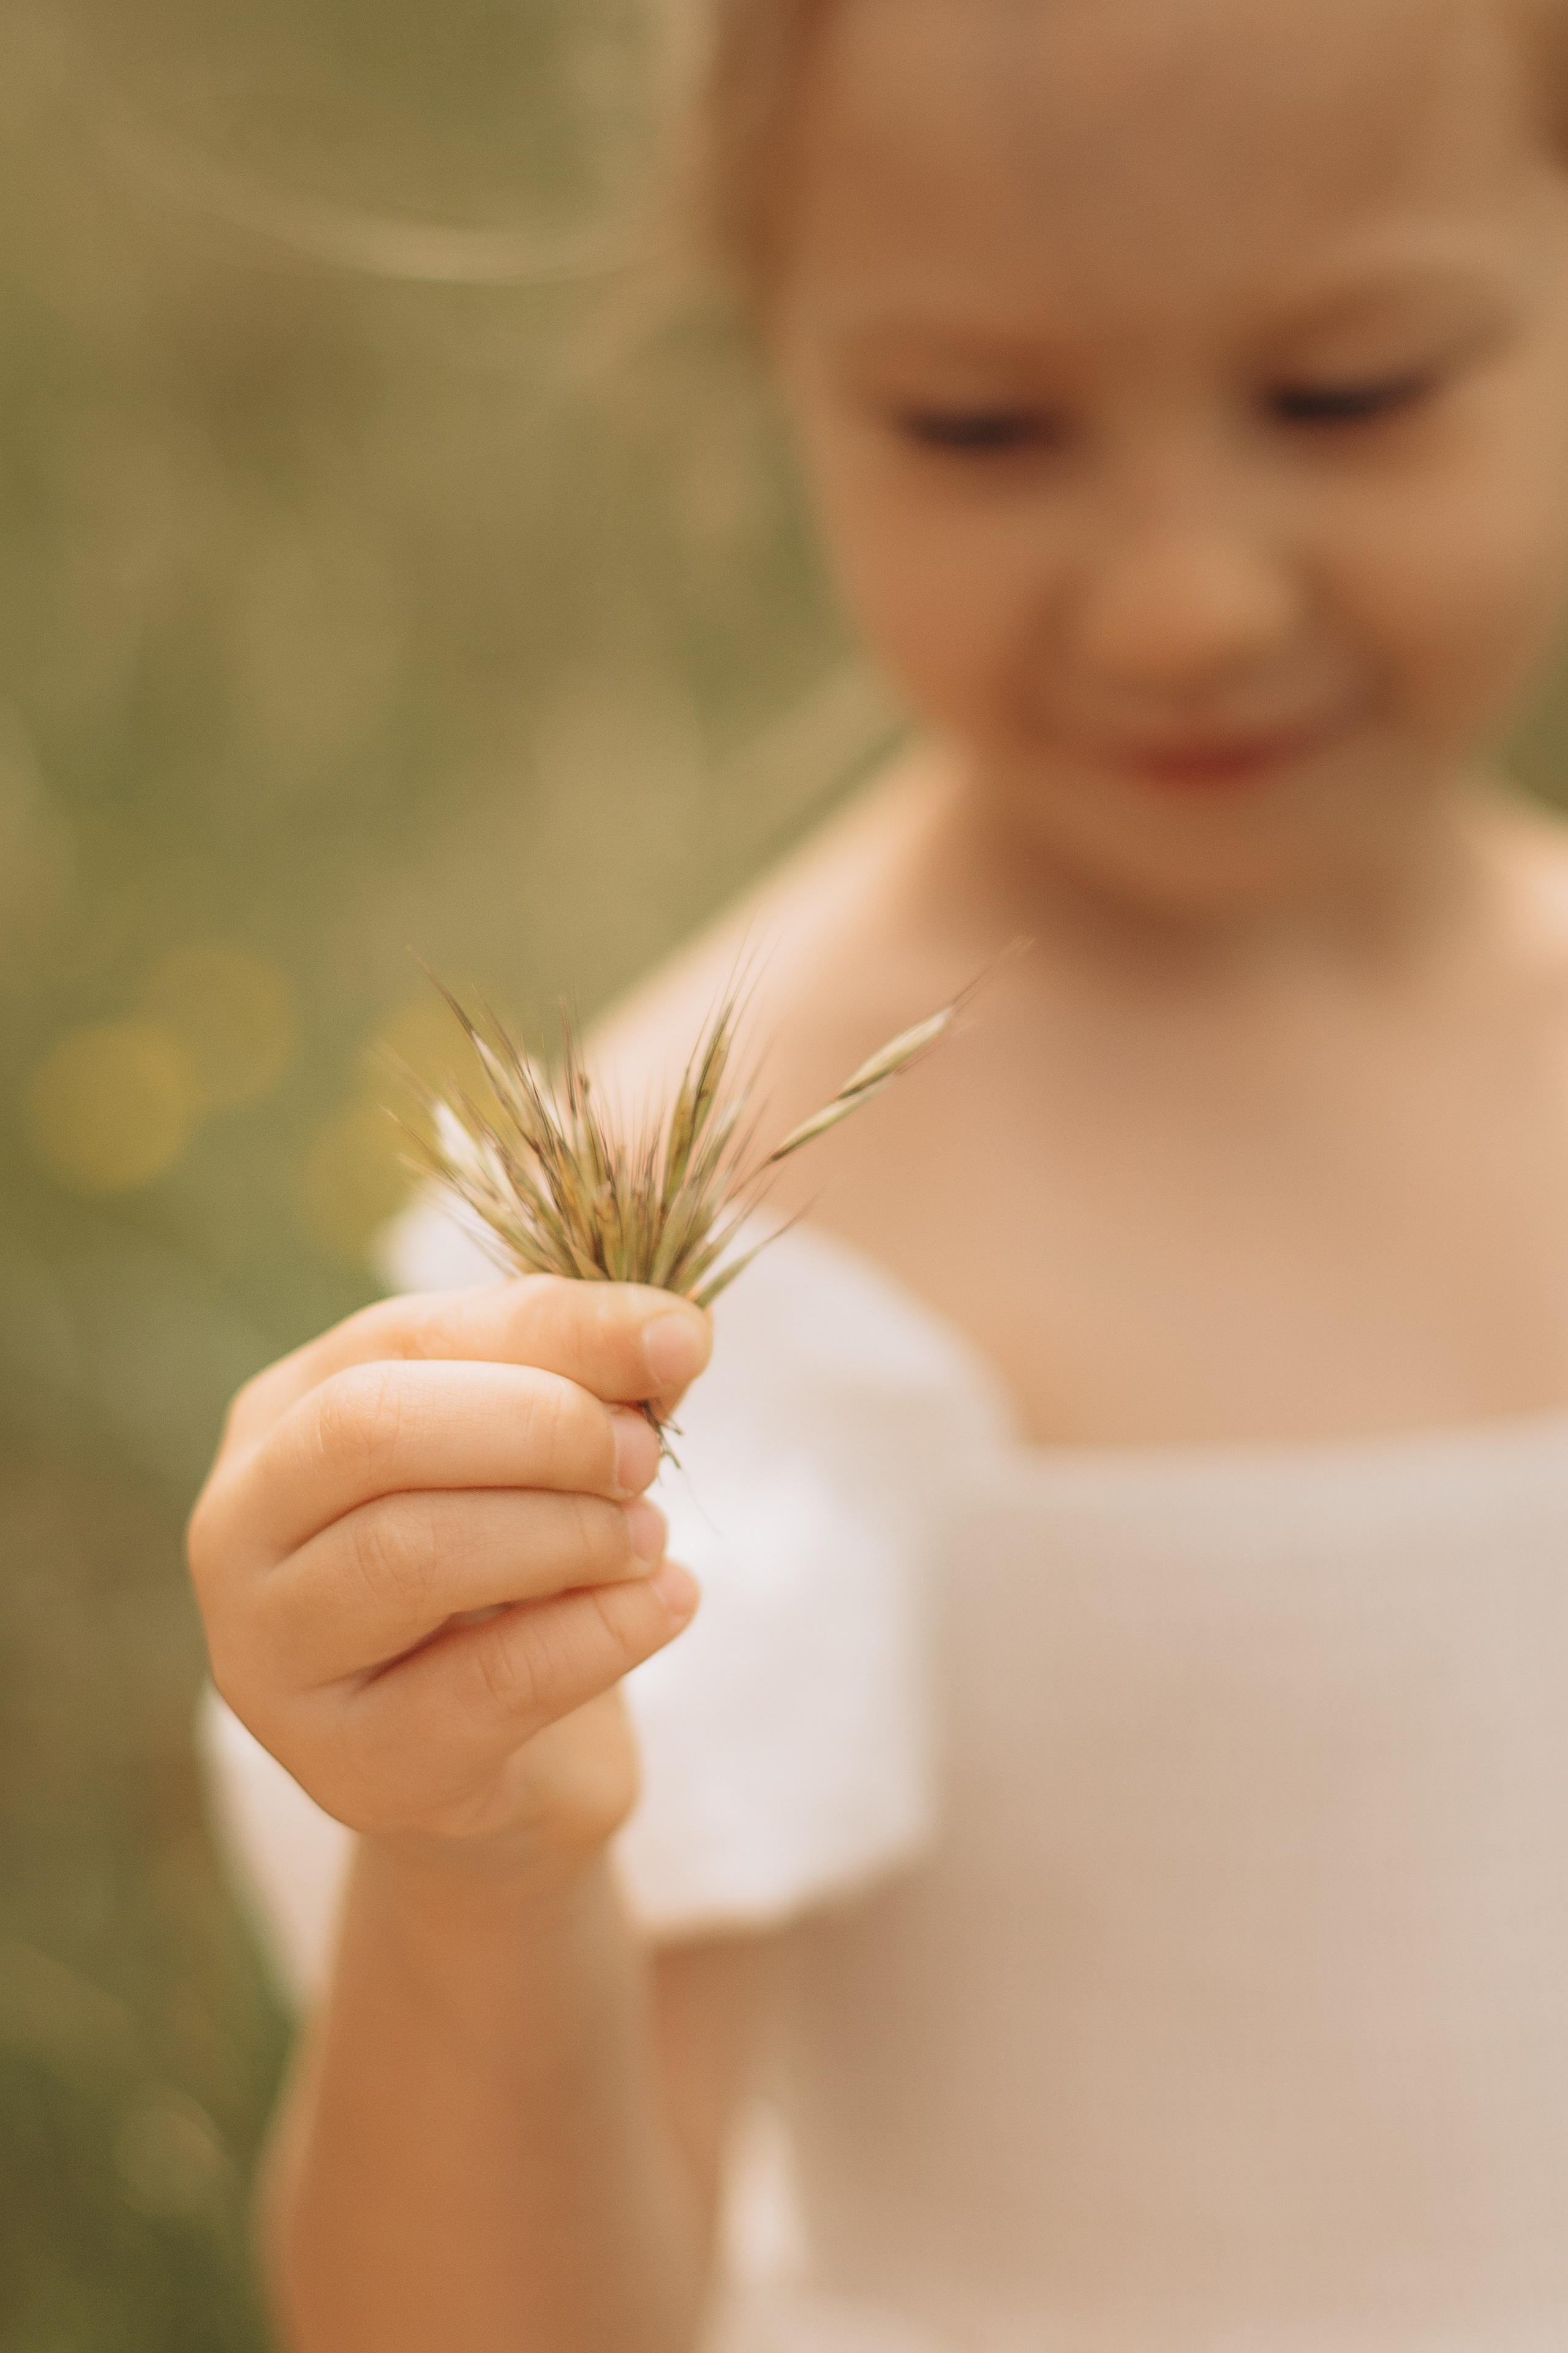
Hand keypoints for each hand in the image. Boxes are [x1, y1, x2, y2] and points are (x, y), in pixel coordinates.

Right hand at [188, 1278, 709, 1888]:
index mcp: (281, 1418)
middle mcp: (240, 1529)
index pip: (408, 1339)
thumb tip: (672, 1332)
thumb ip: (588, 1383)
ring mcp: (271, 1659)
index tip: (680, 1337)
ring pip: (412, 1554)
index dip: (556, 1330)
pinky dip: (601, 1632)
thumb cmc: (518, 1575)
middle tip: (645, 1455)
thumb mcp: (543, 1457)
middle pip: (374, 1432)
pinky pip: (486, 1684)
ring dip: (569, 1532)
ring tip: (652, 1539)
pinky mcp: (349, 1768)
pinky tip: (668, 1603)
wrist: (513, 1765)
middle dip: (541, 1427)